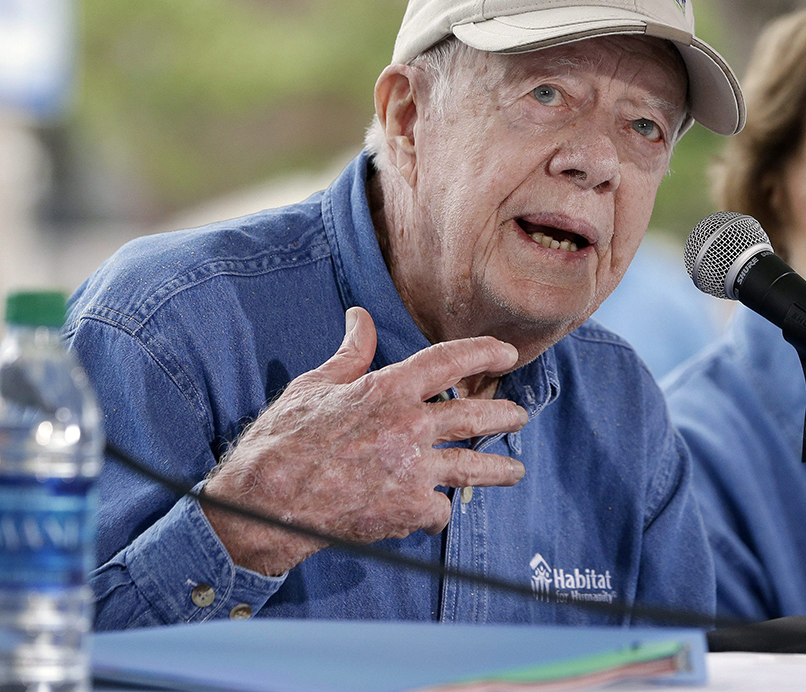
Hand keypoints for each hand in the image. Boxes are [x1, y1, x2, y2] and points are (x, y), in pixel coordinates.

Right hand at [202, 306, 526, 575]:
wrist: (265, 502)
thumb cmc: (283, 439)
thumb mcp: (314, 385)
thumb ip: (350, 353)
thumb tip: (360, 316)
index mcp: (388, 389)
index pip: (450, 360)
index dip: (483, 352)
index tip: (506, 353)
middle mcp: (409, 425)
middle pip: (475, 415)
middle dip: (504, 416)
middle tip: (518, 417)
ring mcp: (413, 468)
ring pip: (473, 466)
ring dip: (499, 469)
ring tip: (515, 471)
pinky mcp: (408, 508)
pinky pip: (440, 508)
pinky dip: (438, 510)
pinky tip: (437, 511)